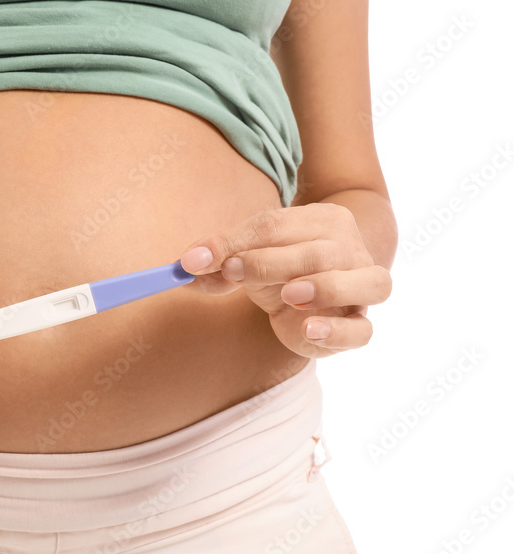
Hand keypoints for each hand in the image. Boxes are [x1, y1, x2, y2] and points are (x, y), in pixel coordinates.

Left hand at [177, 203, 391, 357]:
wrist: (319, 291)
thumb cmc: (279, 268)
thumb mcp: (246, 259)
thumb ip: (218, 262)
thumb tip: (186, 265)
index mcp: (320, 221)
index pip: (277, 224)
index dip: (236, 242)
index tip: (197, 259)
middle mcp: (350, 248)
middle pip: (319, 251)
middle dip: (271, 262)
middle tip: (233, 272)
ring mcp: (362, 286)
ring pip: (367, 282)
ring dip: (326, 287)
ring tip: (290, 295)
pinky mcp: (358, 323)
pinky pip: (363, 330)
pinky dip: (338, 332)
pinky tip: (308, 330)